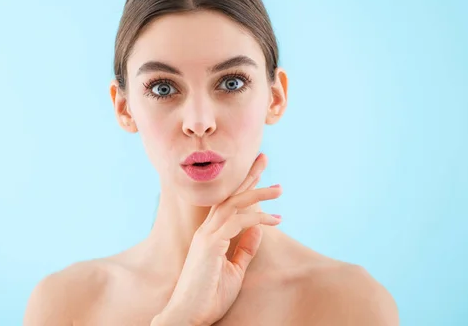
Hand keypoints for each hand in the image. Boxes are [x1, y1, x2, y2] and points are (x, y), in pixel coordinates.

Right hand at [154, 153, 282, 325]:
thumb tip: (258, 230)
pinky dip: (256, 218)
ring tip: (279, 190)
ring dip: (257, 193)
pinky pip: (237, 222)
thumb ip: (244, 249)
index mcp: (210, 234)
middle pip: (229, 195)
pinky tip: (274, 219)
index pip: (229, 203)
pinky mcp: (210, 245)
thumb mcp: (233, 270)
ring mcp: (206, 236)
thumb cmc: (207, 296)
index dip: (244, 186)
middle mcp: (206, 230)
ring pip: (233, 204)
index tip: (260, 172)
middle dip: (248, 176)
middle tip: (264, 158)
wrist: (187, 316)